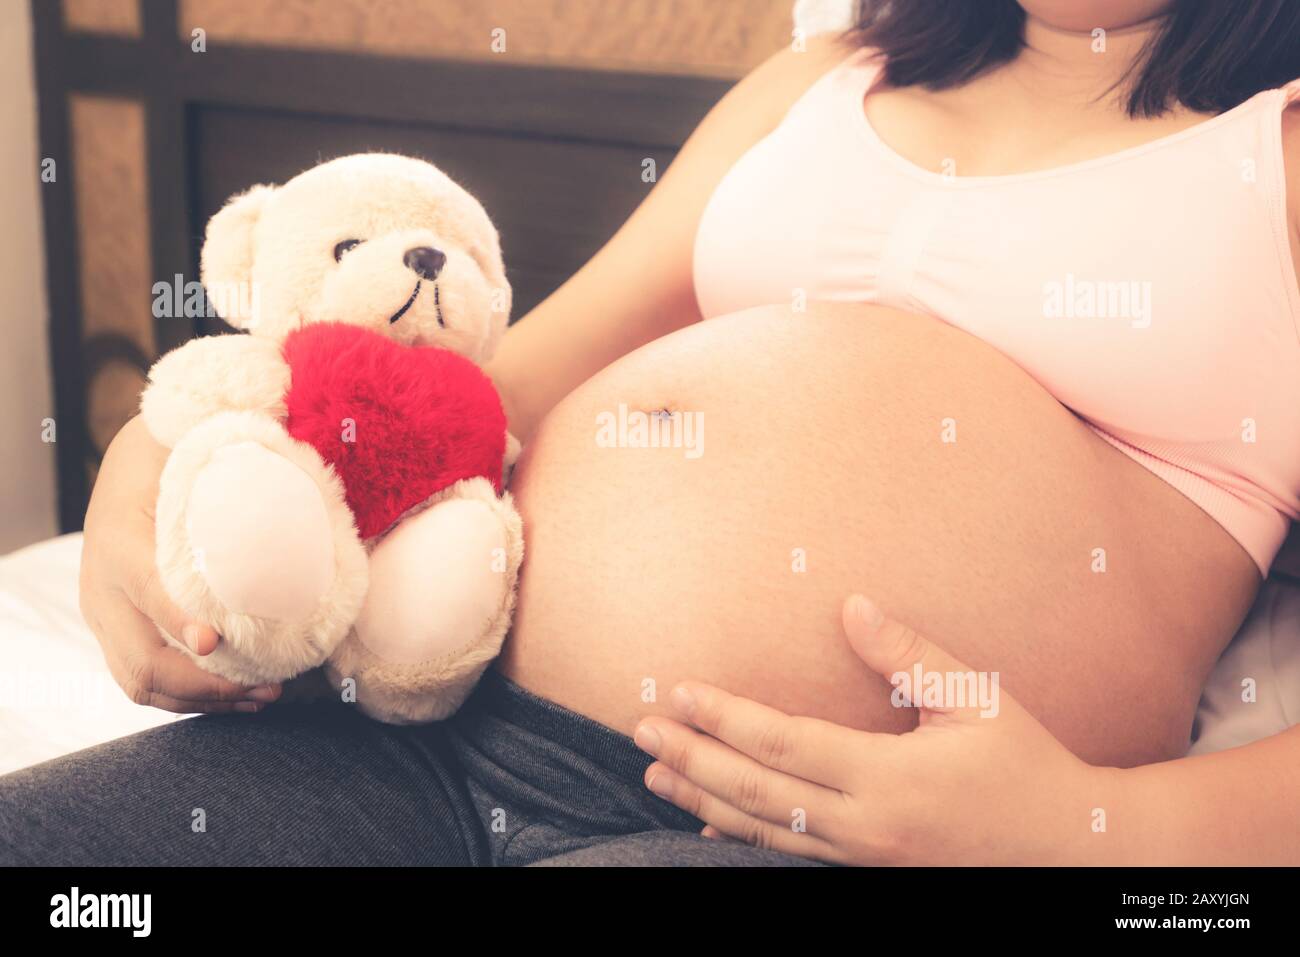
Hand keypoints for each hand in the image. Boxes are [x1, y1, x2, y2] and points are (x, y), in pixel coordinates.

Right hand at [79, 415, 280, 712]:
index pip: (146, 588)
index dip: (178, 618)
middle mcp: (101, 586)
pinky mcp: (119, 633)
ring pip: (142, 683)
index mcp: (119, 536)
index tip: (216, 642)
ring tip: (264, 696)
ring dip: (205, 699)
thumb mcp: (192, 446)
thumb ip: (233, 461)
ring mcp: (106, 617)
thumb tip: (297, 451)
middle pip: (141, 660)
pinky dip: (195, 696)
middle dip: (205, 684)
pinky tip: (244, 694)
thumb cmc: (176, 452)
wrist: (133, 461)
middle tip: (266, 686)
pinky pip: (148, 680)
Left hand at [634, 596, 1119, 864]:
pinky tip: (706, 821)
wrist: (1068, 848)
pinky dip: (740, 836)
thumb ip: (907, 654)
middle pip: (756, 793)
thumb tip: (851, 606)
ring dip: (701, 799)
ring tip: (654, 773)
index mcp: (889, 778)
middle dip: (693, 759)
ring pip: (762, 830)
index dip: (726, 719)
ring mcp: (862, 857)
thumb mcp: (975, 698)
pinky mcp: (866, 869)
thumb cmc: (1024, 764)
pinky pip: (789, 854)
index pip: (785, 745)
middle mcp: (865, 825)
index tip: (680, 693)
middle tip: (641, 731)